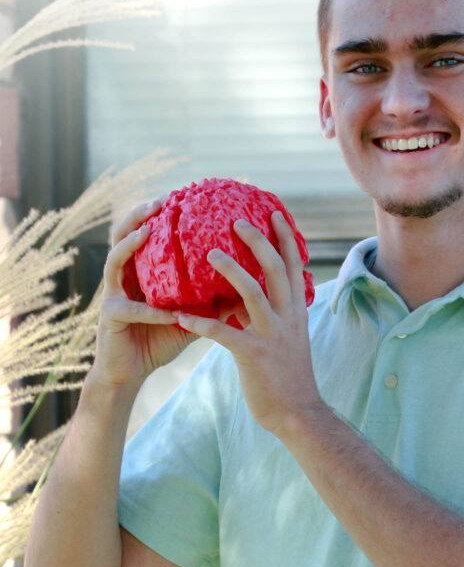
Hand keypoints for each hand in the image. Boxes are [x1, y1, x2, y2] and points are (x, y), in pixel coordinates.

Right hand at [90, 199, 198, 389]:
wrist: (132, 372)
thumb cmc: (160, 338)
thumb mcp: (191, 315)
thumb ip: (213, 300)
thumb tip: (251, 287)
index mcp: (142, 272)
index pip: (147, 234)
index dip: (159, 214)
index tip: (182, 194)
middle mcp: (124, 277)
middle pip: (122, 235)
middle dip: (137, 215)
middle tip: (159, 201)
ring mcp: (113, 295)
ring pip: (114, 261)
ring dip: (130, 244)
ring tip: (147, 231)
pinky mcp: (110, 317)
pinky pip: (131, 309)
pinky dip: (151, 311)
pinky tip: (170, 313)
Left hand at [172, 211, 323, 438]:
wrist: (297, 413)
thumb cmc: (288, 377)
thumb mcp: (288, 339)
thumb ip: (276, 315)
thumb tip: (258, 296)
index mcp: (296, 311)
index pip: (294, 266)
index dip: (285, 238)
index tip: (274, 214)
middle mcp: (287, 317)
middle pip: (276, 269)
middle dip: (258, 241)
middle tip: (236, 222)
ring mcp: (272, 335)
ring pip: (252, 292)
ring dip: (230, 270)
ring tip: (208, 254)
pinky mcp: (253, 355)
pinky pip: (224, 333)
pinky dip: (202, 322)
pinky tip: (181, 317)